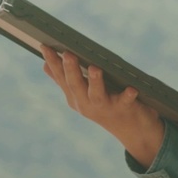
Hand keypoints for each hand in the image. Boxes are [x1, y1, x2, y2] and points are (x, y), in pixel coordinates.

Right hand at [41, 47, 164, 166]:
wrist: (132, 131)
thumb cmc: (106, 105)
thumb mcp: (83, 94)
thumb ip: (66, 81)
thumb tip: (45, 65)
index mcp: (75, 97)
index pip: (61, 77)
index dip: (53, 62)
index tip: (45, 46)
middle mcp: (86, 104)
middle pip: (76, 86)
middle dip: (71, 70)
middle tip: (68, 54)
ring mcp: (104, 108)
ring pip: (96, 95)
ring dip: (95, 82)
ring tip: (94, 68)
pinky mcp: (123, 109)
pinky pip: (125, 102)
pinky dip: (128, 96)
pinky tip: (132, 89)